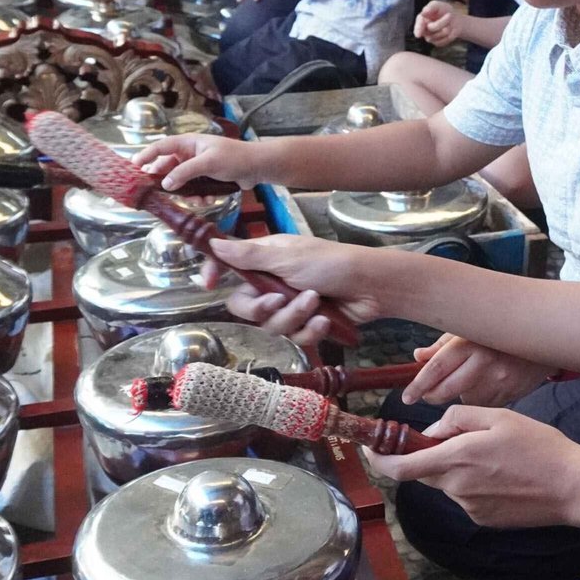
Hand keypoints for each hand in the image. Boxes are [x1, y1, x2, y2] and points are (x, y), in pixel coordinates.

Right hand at [131, 134, 258, 188]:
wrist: (258, 167)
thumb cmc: (234, 158)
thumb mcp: (208, 163)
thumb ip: (185, 172)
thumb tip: (165, 184)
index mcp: (189, 143)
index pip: (161, 146)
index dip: (146, 155)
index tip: (133, 167)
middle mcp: (190, 153)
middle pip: (168, 167)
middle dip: (168, 182)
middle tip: (162, 194)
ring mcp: (198, 166)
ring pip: (180, 182)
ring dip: (186, 193)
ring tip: (197, 199)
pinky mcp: (206, 178)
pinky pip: (193, 189)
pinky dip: (198, 196)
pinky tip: (208, 200)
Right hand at [209, 235, 386, 343]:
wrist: (373, 287)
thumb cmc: (332, 263)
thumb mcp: (288, 257)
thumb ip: (249, 256)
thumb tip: (213, 242)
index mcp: (266, 259)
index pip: (229, 266)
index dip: (215, 273)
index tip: (206, 284)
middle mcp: (274, 282)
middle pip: (247, 307)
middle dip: (262, 309)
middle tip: (278, 300)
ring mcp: (291, 304)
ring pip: (273, 325)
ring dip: (294, 315)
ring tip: (315, 302)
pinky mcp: (308, 323)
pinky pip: (296, 337)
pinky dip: (311, 329)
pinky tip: (325, 321)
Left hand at [365, 406, 579, 527]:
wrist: (571, 486)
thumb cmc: (539, 446)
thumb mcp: (499, 416)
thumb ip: (458, 419)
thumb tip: (434, 430)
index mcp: (457, 458)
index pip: (401, 467)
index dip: (379, 460)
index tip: (370, 447)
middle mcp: (457, 487)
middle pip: (424, 472)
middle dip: (428, 454)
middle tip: (456, 438)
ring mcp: (469, 506)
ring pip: (448, 482)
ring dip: (456, 468)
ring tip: (494, 455)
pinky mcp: (483, 519)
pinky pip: (466, 496)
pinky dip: (474, 482)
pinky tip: (503, 474)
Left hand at [403, 333, 551, 406]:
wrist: (546, 337)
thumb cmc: (500, 331)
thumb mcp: (470, 329)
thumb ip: (443, 344)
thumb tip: (418, 356)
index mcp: (470, 342)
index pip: (436, 367)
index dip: (419, 385)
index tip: (407, 397)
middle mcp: (484, 362)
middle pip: (445, 390)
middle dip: (431, 396)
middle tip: (426, 395)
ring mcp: (499, 381)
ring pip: (463, 401)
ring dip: (458, 396)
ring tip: (469, 379)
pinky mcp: (510, 395)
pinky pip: (483, 406)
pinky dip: (478, 400)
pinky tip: (487, 385)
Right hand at [413, 0, 466, 45]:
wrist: (454, 19)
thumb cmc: (444, 10)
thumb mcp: (438, 5)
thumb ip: (431, 7)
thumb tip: (424, 12)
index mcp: (421, 20)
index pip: (419, 25)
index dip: (418, 29)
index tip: (418, 34)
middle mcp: (424, 30)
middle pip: (431, 28)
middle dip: (442, 22)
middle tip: (449, 15)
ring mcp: (430, 37)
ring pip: (438, 35)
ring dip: (447, 28)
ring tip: (449, 23)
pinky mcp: (437, 43)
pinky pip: (443, 41)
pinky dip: (449, 36)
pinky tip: (449, 31)